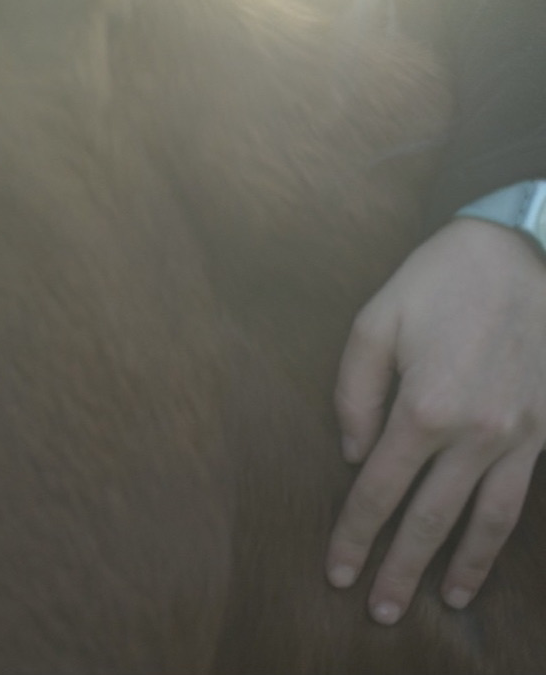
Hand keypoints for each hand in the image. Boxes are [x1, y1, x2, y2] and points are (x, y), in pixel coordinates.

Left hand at [329, 218, 545, 623]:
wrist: (529, 252)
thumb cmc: (441, 281)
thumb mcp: (376, 322)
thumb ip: (354, 394)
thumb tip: (352, 457)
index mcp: (425, 409)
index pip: (378, 491)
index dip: (355, 535)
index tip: (337, 570)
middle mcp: (475, 434)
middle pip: (428, 520)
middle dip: (399, 569)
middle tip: (378, 610)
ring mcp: (519, 437)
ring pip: (485, 521)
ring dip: (458, 567)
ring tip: (437, 601)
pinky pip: (520, 498)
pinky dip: (500, 535)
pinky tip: (483, 556)